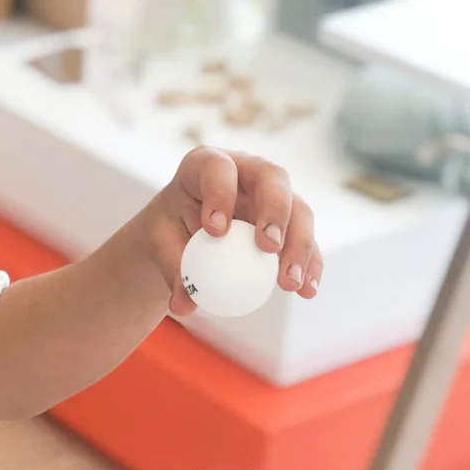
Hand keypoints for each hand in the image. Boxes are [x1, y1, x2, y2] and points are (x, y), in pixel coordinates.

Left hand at [148, 147, 322, 316]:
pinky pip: (306, 240)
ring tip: (289, 282)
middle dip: (275, 212)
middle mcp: (247, 172)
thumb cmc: (170, 228)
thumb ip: (172, 269)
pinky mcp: (289, 222)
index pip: (219, 169)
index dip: (220, 194)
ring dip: (298, 246)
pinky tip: (307, 290)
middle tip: (267, 248)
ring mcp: (273, 196)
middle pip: (273, 180)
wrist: (183, 231)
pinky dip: (309, 264)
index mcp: (207, 165)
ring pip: (298, 210)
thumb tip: (183, 304)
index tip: (215, 230)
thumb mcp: (160, 244)